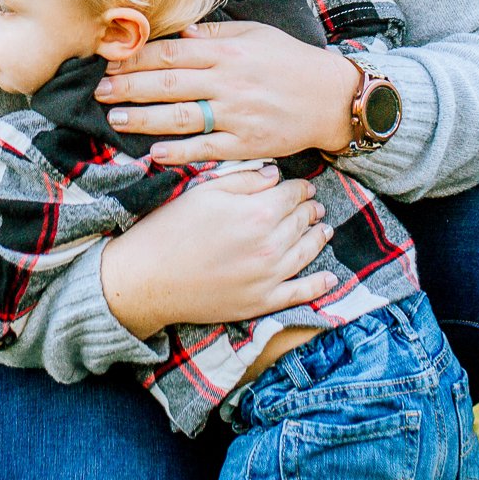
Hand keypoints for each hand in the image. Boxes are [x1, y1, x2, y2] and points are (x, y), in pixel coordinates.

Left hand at [97, 20, 359, 164]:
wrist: (332, 98)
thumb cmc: (291, 62)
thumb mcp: (257, 34)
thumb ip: (217, 35)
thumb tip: (180, 34)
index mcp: (228, 52)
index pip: (171, 54)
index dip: (136, 59)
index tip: (109, 62)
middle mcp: (228, 82)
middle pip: (168, 84)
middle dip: (129, 88)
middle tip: (99, 92)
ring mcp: (237, 115)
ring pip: (181, 117)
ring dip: (144, 120)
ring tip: (114, 120)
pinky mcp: (247, 144)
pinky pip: (207, 149)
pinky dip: (180, 152)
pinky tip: (154, 154)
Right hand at [100, 166, 338, 335]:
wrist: (147, 278)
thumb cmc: (170, 229)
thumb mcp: (205, 191)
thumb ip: (246, 180)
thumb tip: (276, 176)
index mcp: (257, 212)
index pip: (292, 195)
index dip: (301, 189)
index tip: (304, 187)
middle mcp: (270, 244)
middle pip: (302, 221)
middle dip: (311, 210)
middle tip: (315, 206)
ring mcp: (268, 277)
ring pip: (307, 252)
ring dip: (319, 239)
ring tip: (324, 230)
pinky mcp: (261, 303)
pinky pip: (300, 294)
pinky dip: (319, 285)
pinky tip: (331, 278)